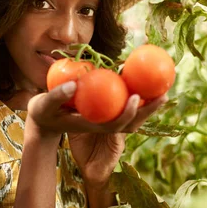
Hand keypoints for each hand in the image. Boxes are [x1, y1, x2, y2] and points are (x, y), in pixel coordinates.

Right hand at [26, 81, 167, 183]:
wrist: (43, 120)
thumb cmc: (42, 112)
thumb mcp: (43, 105)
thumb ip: (57, 96)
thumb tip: (74, 83)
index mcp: (93, 126)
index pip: (116, 124)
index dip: (129, 113)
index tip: (136, 97)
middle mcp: (104, 125)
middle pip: (132, 121)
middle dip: (149, 110)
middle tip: (165, 94)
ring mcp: (106, 120)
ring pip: (133, 115)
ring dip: (149, 104)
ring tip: (164, 89)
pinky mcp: (106, 112)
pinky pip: (125, 104)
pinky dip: (137, 95)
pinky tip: (145, 81)